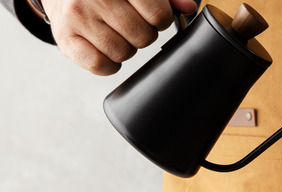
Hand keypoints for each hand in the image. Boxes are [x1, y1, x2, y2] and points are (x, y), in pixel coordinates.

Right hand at [41, 0, 197, 74]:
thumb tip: (188, 7)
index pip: (158, 15)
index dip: (161, 20)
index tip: (152, 16)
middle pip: (143, 37)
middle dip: (143, 34)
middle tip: (130, 25)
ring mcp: (78, 17)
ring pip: (124, 53)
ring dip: (126, 48)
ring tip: (115, 33)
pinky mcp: (65, 39)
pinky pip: (100, 66)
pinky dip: (109, 64)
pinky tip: (104, 49)